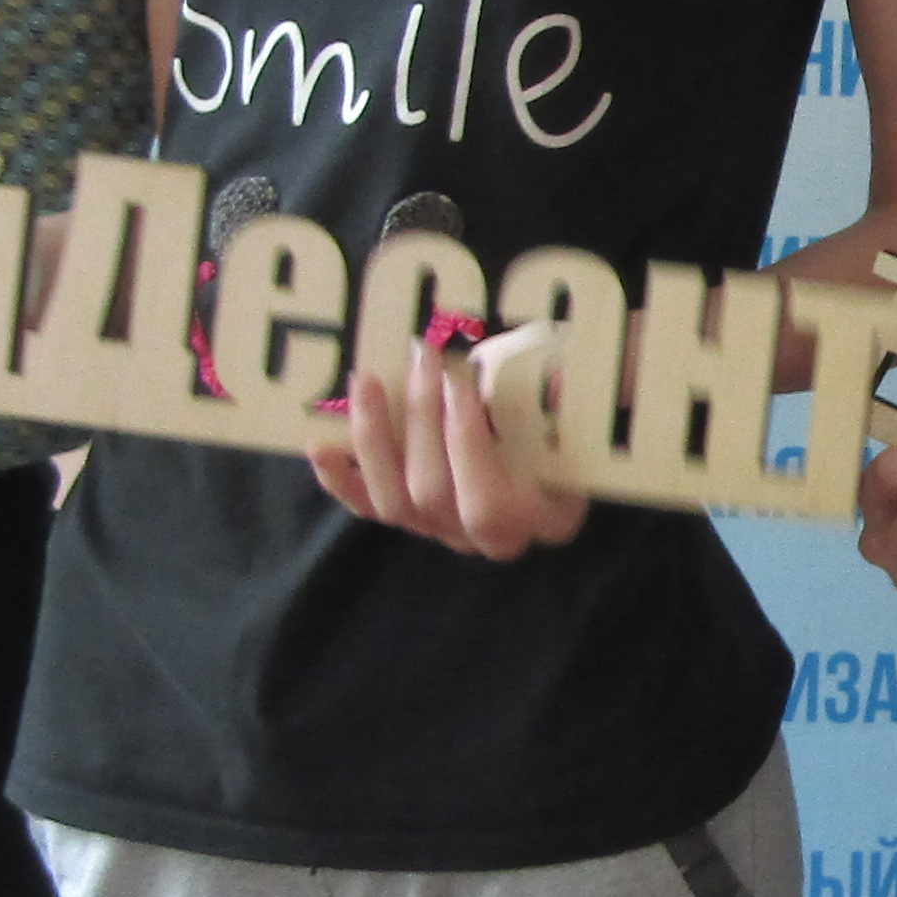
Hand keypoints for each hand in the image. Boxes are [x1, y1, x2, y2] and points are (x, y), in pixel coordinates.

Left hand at [306, 329, 587, 557]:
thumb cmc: (568, 407)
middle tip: (420, 358)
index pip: (491, 504)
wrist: (556, 419)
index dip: (467, 446)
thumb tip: (550, 382)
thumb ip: (558, 398)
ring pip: (395, 502)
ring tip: (368, 379)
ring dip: (376, 436)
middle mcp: (491, 538)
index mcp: (545, 518)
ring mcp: (445, 531)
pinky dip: (339, 477)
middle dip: (420, 420)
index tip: (463, 380)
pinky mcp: (410, 516)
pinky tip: (320, 442)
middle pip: (434, 495)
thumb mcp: (575, 402)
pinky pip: (368, 507)